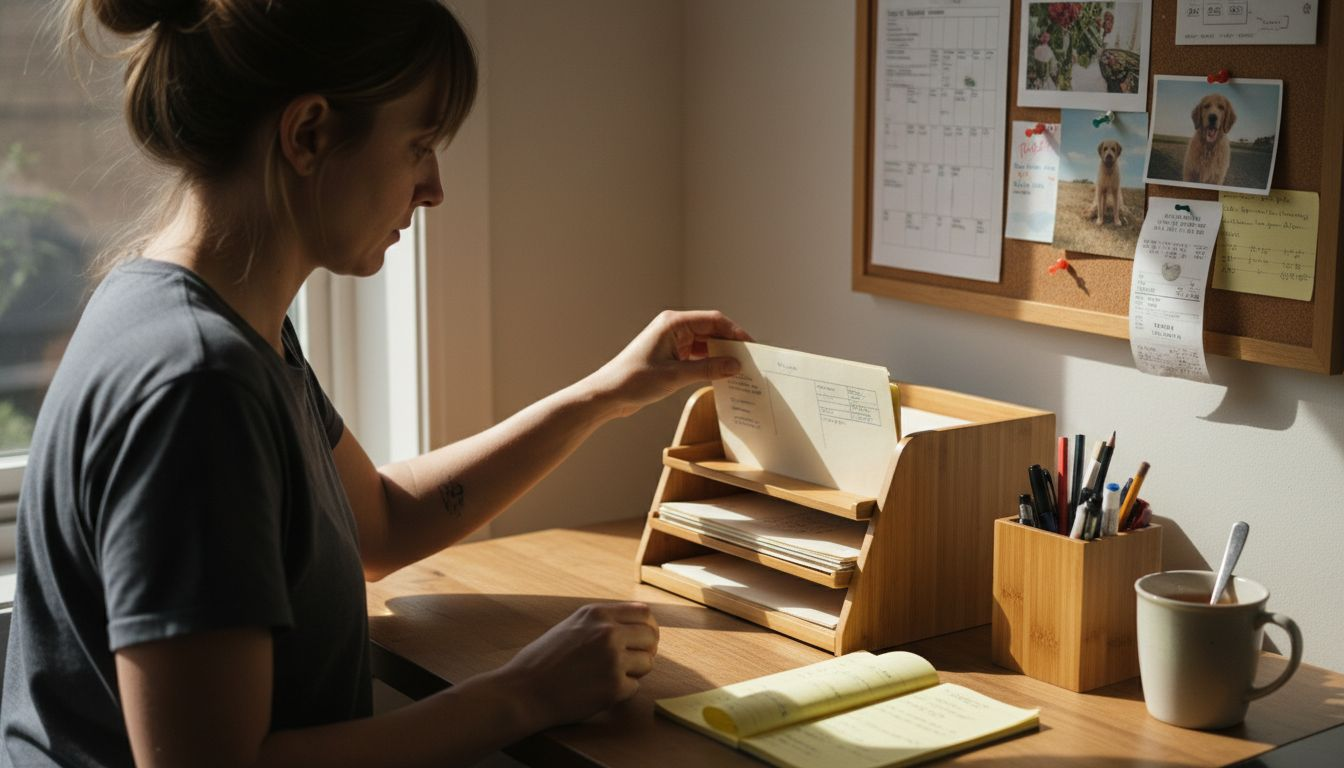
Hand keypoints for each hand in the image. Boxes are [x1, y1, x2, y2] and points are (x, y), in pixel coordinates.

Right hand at [497, 602, 659, 728]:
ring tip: (611, 677)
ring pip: (648, 663)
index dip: (648, 627)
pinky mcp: (614, 687)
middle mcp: (608, 632)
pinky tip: (599, 691)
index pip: (644, 613)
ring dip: (635, 672)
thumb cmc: (542, 660)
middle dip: (646, 650)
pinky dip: (621, 692)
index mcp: (597, 613)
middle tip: (634, 662)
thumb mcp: (571, 626)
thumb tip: (634, 625)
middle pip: (651, 636)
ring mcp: (613, 659)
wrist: (523, 691)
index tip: (643, 639)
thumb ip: (601, 623)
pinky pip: (634, 687)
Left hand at [590, 310, 751, 417]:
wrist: (607, 394)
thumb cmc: (633, 380)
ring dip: (720, 355)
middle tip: (749, 360)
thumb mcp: (675, 376)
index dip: (735, 332)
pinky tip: (720, 375)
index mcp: (673, 323)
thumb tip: (735, 365)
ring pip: (705, 344)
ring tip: (738, 369)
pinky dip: (709, 363)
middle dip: (730, 344)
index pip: (713, 320)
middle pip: (711, 330)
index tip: (751, 347)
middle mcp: (673, 328)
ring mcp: (671, 342)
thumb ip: (708, 369)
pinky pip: (696, 356)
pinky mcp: (670, 356)